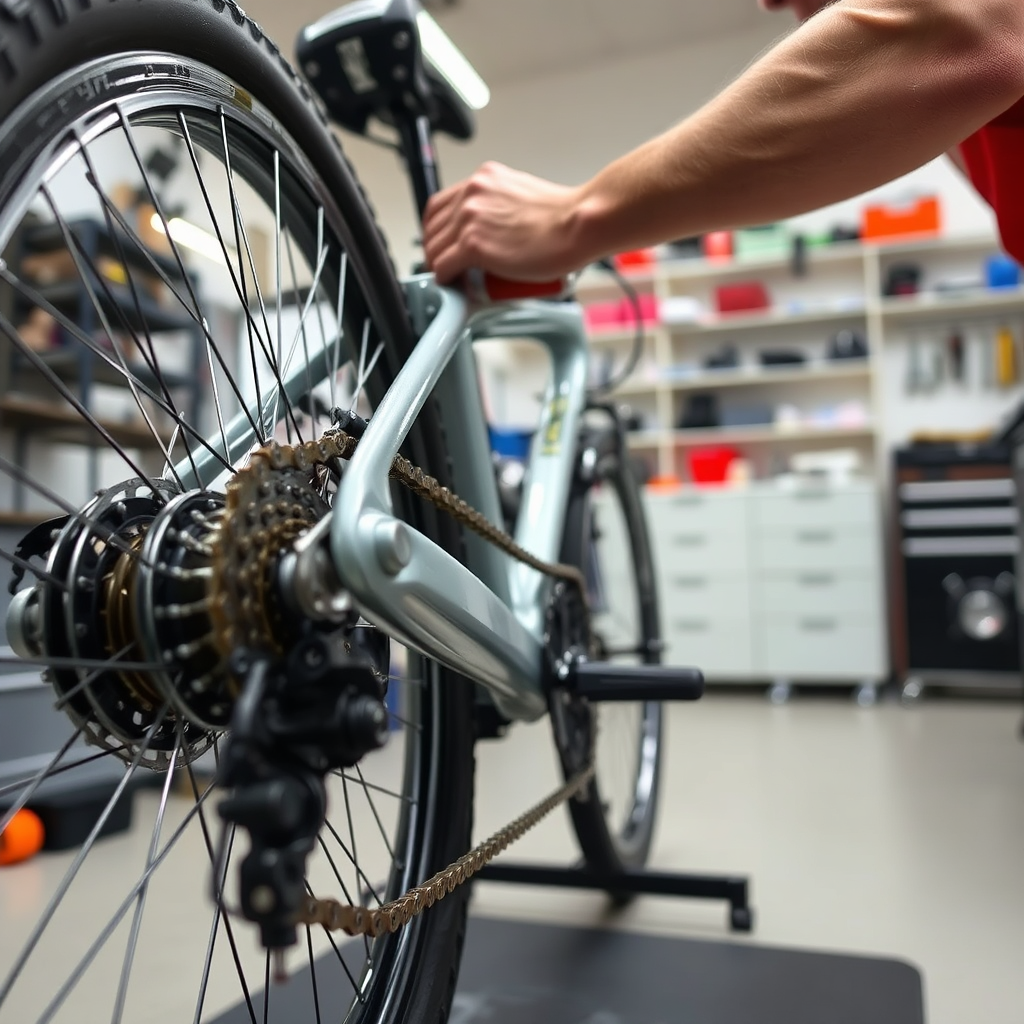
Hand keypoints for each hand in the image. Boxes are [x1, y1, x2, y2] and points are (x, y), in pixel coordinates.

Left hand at [422, 162, 589, 283]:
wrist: (578, 224)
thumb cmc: (565, 218)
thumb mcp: (523, 199)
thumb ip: (500, 210)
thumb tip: (494, 234)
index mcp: (485, 178)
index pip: (441, 205)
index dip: (439, 231)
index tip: (445, 245)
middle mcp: (473, 192)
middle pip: (432, 227)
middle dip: (437, 251)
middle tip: (450, 268)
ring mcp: (470, 218)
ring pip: (434, 249)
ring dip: (441, 268)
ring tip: (457, 280)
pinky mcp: (473, 244)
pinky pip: (443, 268)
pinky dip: (445, 280)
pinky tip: (457, 286)